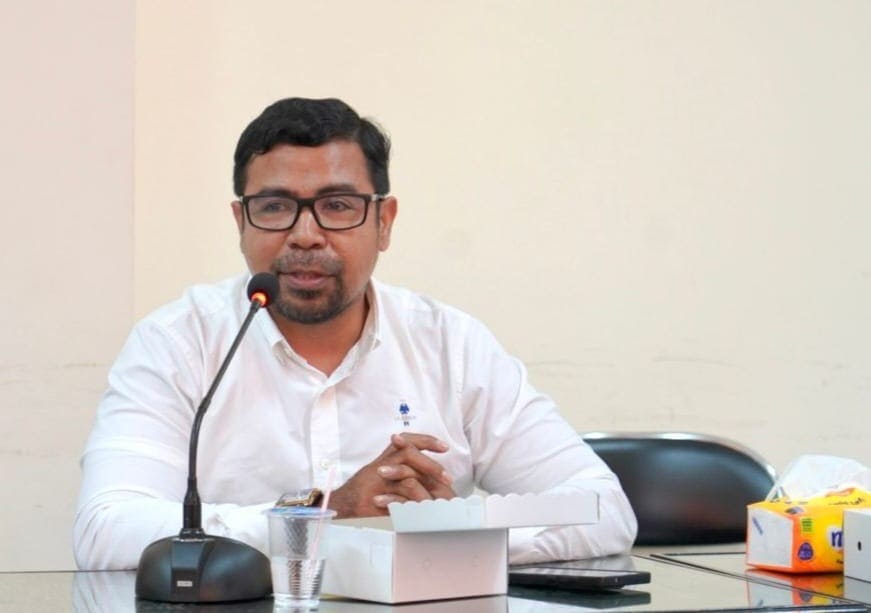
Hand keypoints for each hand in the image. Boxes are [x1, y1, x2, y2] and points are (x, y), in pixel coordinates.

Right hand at [327, 433, 455, 517]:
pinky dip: (413, 495)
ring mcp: (378, 476)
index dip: (426, 441)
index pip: (407, 441)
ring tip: (442, 486)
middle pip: (409, 452)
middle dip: (431, 463)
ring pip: (405, 468)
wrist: (343, 503)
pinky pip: (398, 491)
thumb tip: (429, 479)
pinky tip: (426, 502)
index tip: (444, 447)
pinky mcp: (376, 491)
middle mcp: (383, 462)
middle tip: (447, 476)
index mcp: (387, 457)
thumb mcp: (387, 479)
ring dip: (426, 476)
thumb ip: (405, 474)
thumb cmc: (366, 492)